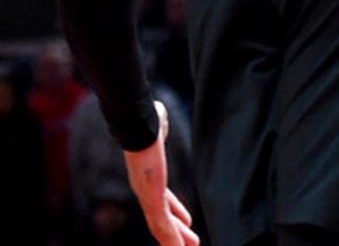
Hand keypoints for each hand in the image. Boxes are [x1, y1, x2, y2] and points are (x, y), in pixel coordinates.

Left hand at [123, 100, 199, 245]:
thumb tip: (159, 115)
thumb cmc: (146, 118)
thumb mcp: (155, 126)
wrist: (137, 122)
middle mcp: (144, 188)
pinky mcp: (150, 197)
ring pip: (160, 226)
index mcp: (147, 175)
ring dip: (175, 240)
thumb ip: (158, 126)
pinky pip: (162, 223)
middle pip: (161, 218)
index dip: (176, 212)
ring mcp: (146, 194)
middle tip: (192, 243)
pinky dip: (171, 238)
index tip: (188, 221)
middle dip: (177, 231)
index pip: (163, 200)